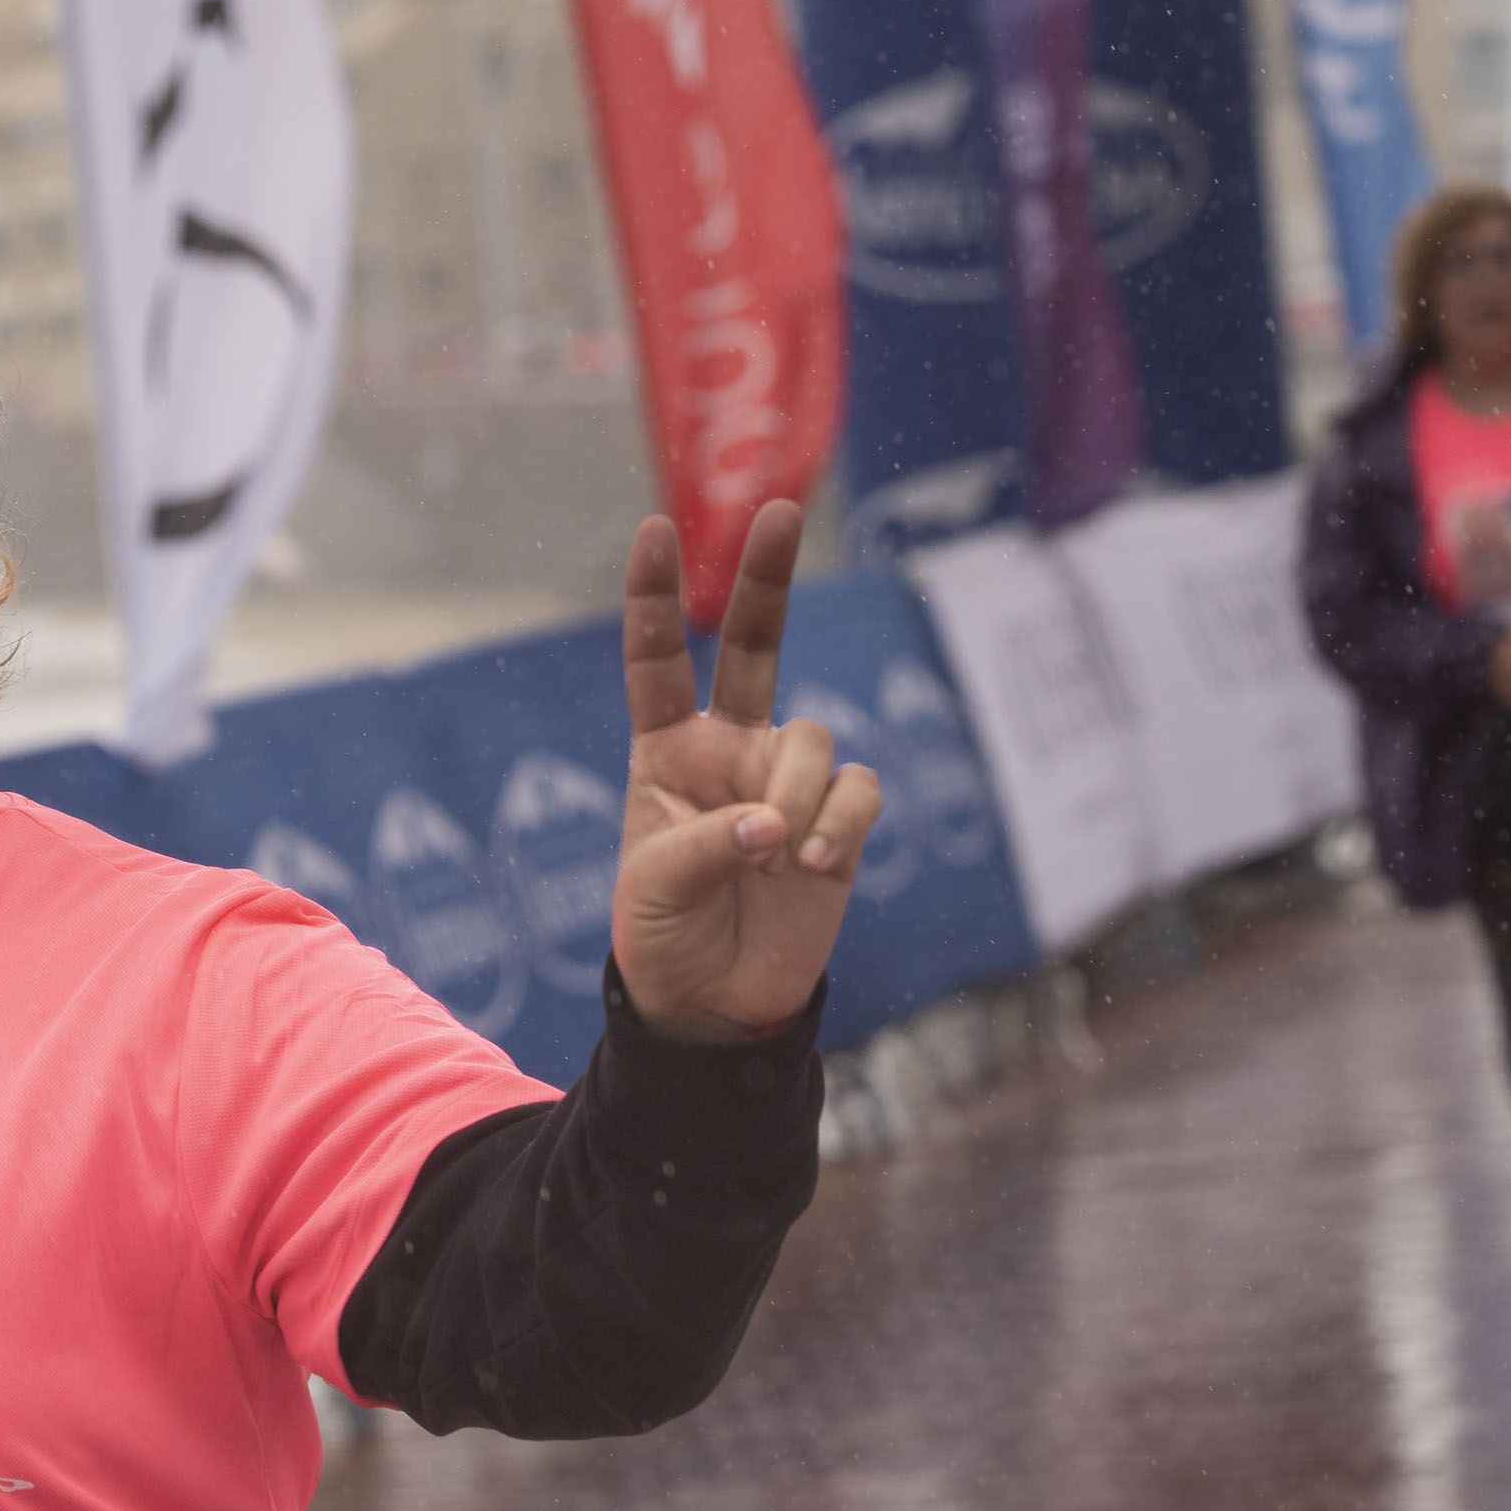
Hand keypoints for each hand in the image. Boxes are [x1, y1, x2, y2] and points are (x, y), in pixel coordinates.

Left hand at [613, 500, 878, 1039]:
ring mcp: (790, 778)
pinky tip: (815, 866)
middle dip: (765, 576)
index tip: (654, 529)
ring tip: (776, 860)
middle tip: (777, 507)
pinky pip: (858, 789)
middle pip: (753, 645)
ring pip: (816, 738)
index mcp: (665, 751)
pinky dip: (840, 824)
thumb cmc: (664, 937)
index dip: (652, 597)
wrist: (717, 1004)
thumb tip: (773, 823)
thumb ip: (703, 846)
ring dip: (799, 797)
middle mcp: (731, 747)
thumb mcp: (652, 891)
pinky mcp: (841, 818)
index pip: (655, 661)